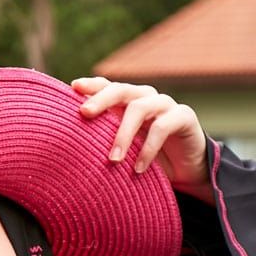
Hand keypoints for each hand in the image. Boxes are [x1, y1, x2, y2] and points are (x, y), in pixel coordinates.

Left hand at [71, 76, 211, 199]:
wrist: (187, 170)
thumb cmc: (148, 159)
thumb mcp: (124, 150)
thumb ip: (104, 143)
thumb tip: (69, 150)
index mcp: (128, 102)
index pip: (108, 87)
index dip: (92, 85)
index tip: (73, 87)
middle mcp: (145, 97)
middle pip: (121, 90)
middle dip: (101, 99)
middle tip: (85, 113)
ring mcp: (165, 105)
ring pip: (139, 107)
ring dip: (123, 134)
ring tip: (113, 160)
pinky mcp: (184, 117)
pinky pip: (162, 127)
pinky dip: (148, 148)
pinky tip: (139, 168)